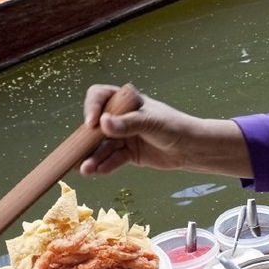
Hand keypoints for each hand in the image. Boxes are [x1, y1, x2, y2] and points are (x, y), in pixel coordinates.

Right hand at [81, 84, 251, 178]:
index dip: (92, 107)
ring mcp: (123, 136)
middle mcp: (121, 117)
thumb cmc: (174, 127)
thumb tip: (104, 123)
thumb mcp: (150, 122)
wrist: (191, 148)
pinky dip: (105, 166)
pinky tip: (97, 172)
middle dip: (86, 139)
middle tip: (77, 151)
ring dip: (93, 157)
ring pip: (103, 146)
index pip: (100, 97)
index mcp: (126, 101)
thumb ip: (128, 124)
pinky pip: (112, 160)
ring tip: (85, 169)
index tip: (92, 123)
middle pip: (96, 125)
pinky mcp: (128, 154)